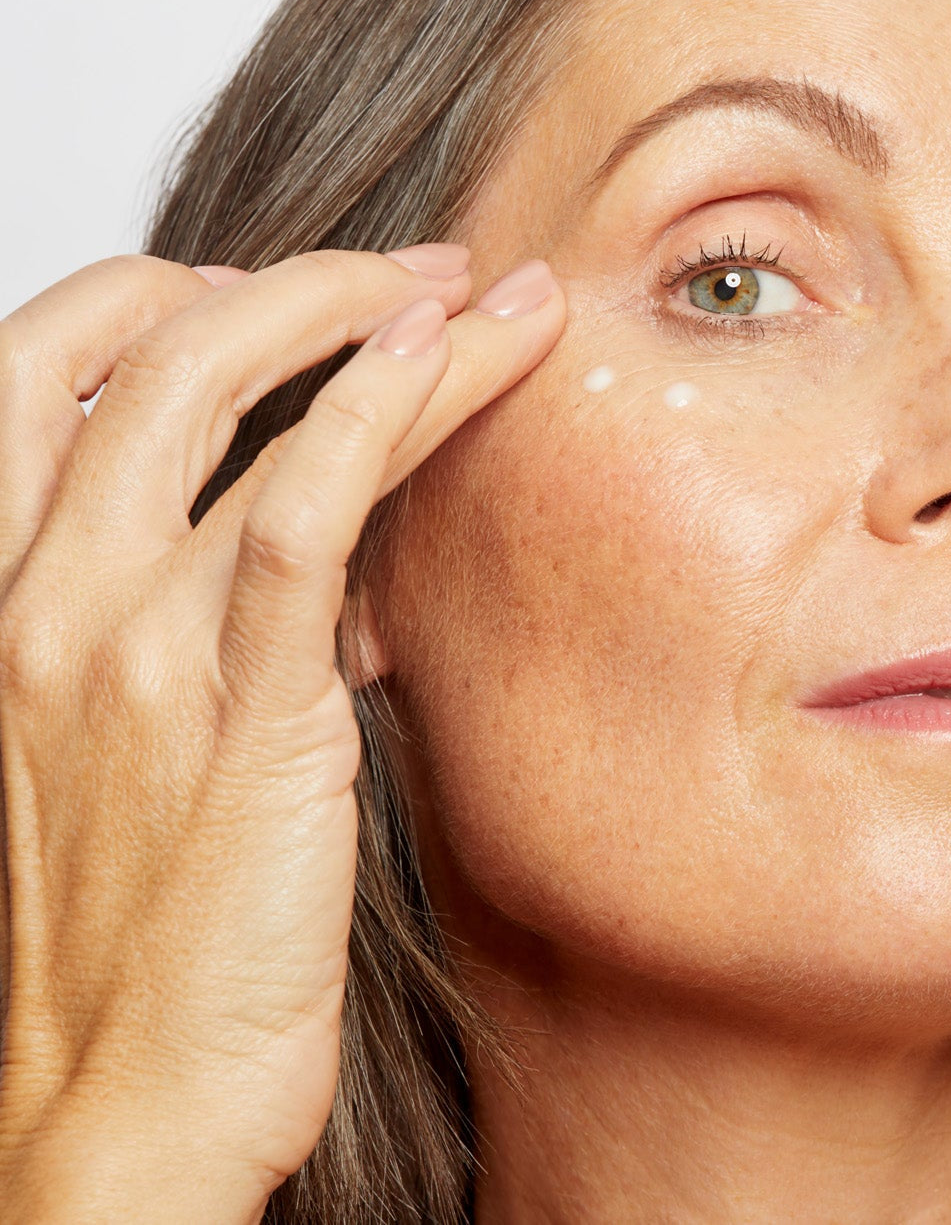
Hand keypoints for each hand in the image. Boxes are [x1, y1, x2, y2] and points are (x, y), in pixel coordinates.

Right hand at [0, 246, 563, 1213]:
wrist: (110, 1116)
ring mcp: (128, 650)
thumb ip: (177, 623)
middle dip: (295, 278)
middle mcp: (37, 599)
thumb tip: (308, 530)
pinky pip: (304, 510)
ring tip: (471, 290)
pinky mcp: (240, 711)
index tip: (271, 289)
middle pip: (156, 353)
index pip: (39, 370)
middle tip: (414, 269)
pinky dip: (379, 409)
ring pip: (244, 405)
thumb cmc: (116, 942)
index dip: (158, 296)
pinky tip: (452, 355)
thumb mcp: (106, 748)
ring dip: (369, 316)